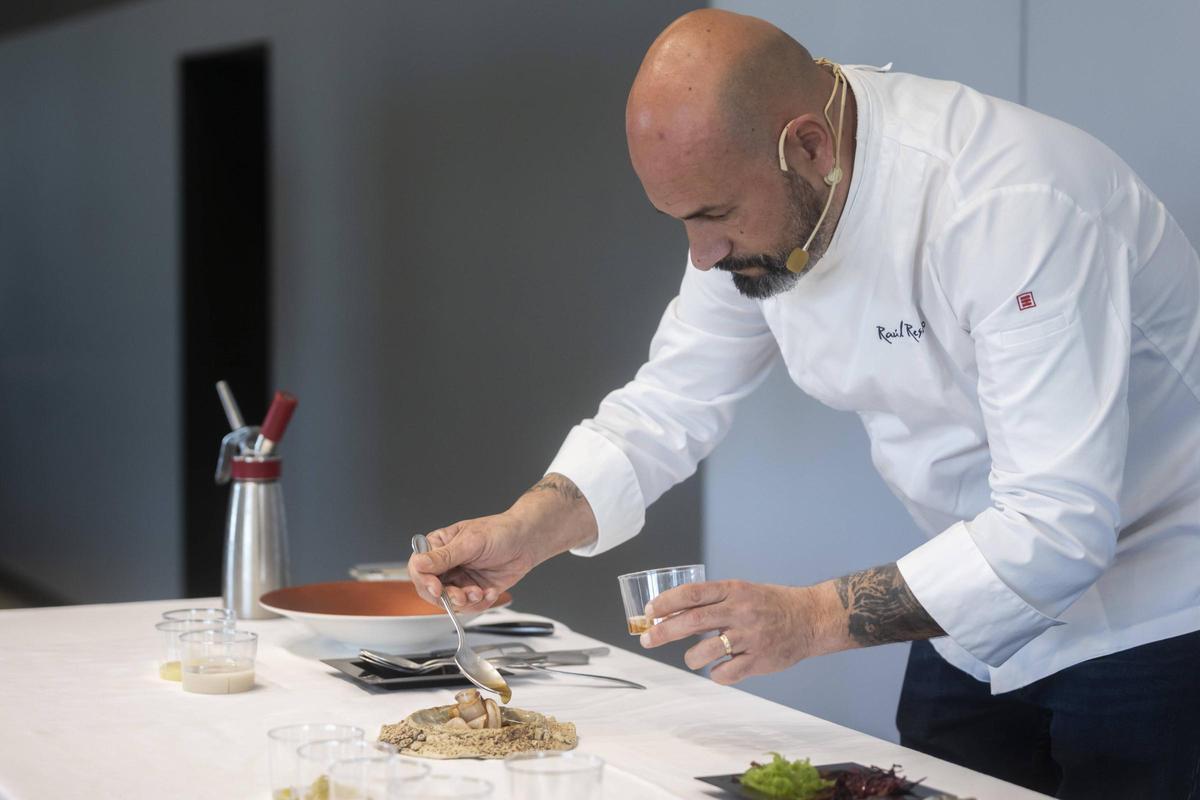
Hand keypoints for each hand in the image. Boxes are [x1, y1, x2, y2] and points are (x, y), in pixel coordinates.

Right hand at [407, 513, 535, 613]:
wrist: (528, 541)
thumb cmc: (500, 531)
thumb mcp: (470, 542)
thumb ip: (444, 557)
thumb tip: (419, 563)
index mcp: (439, 546)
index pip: (419, 567)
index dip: (424, 581)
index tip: (437, 588)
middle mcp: (447, 564)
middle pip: (431, 590)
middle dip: (447, 596)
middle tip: (461, 595)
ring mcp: (460, 578)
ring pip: (450, 601)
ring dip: (466, 601)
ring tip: (480, 591)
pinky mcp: (475, 590)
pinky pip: (470, 606)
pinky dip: (480, 603)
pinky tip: (491, 591)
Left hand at [638, 580, 820, 684]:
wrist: (810, 618)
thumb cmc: (770, 604)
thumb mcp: (742, 591)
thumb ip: (712, 600)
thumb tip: (672, 612)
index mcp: (733, 590)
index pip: (692, 594)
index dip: (666, 602)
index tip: (649, 611)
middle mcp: (740, 611)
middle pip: (692, 621)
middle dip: (663, 632)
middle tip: (647, 640)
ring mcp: (750, 637)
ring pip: (706, 651)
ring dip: (691, 658)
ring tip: (692, 658)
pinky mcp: (759, 660)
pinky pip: (726, 673)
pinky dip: (716, 673)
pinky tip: (720, 668)